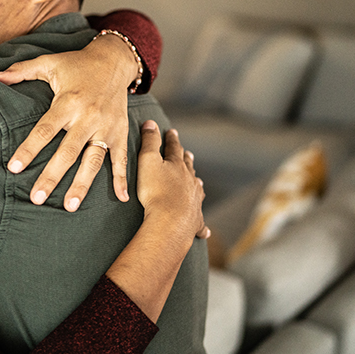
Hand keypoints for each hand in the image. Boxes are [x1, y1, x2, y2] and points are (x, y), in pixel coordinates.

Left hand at [0, 34, 138, 211]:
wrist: (115, 60)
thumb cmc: (77, 64)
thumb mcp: (49, 63)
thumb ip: (20, 71)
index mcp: (68, 102)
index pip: (45, 129)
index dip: (29, 149)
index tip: (14, 168)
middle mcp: (88, 117)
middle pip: (68, 151)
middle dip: (52, 176)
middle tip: (37, 198)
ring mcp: (106, 127)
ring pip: (93, 160)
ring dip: (82, 184)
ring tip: (69, 207)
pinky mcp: (120, 132)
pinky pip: (121, 158)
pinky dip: (122, 178)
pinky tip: (121, 198)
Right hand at [137, 121, 208, 238]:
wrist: (170, 220)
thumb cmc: (155, 191)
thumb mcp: (147, 161)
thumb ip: (149, 141)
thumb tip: (151, 123)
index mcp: (177, 166)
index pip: (174, 148)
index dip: (172, 139)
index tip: (172, 132)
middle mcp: (189, 181)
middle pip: (188, 167)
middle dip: (186, 159)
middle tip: (188, 153)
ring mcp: (194, 200)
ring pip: (197, 188)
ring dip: (195, 183)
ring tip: (197, 181)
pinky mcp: (195, 220)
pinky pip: (200, 221)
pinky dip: (203, 225)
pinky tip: (206, 230)